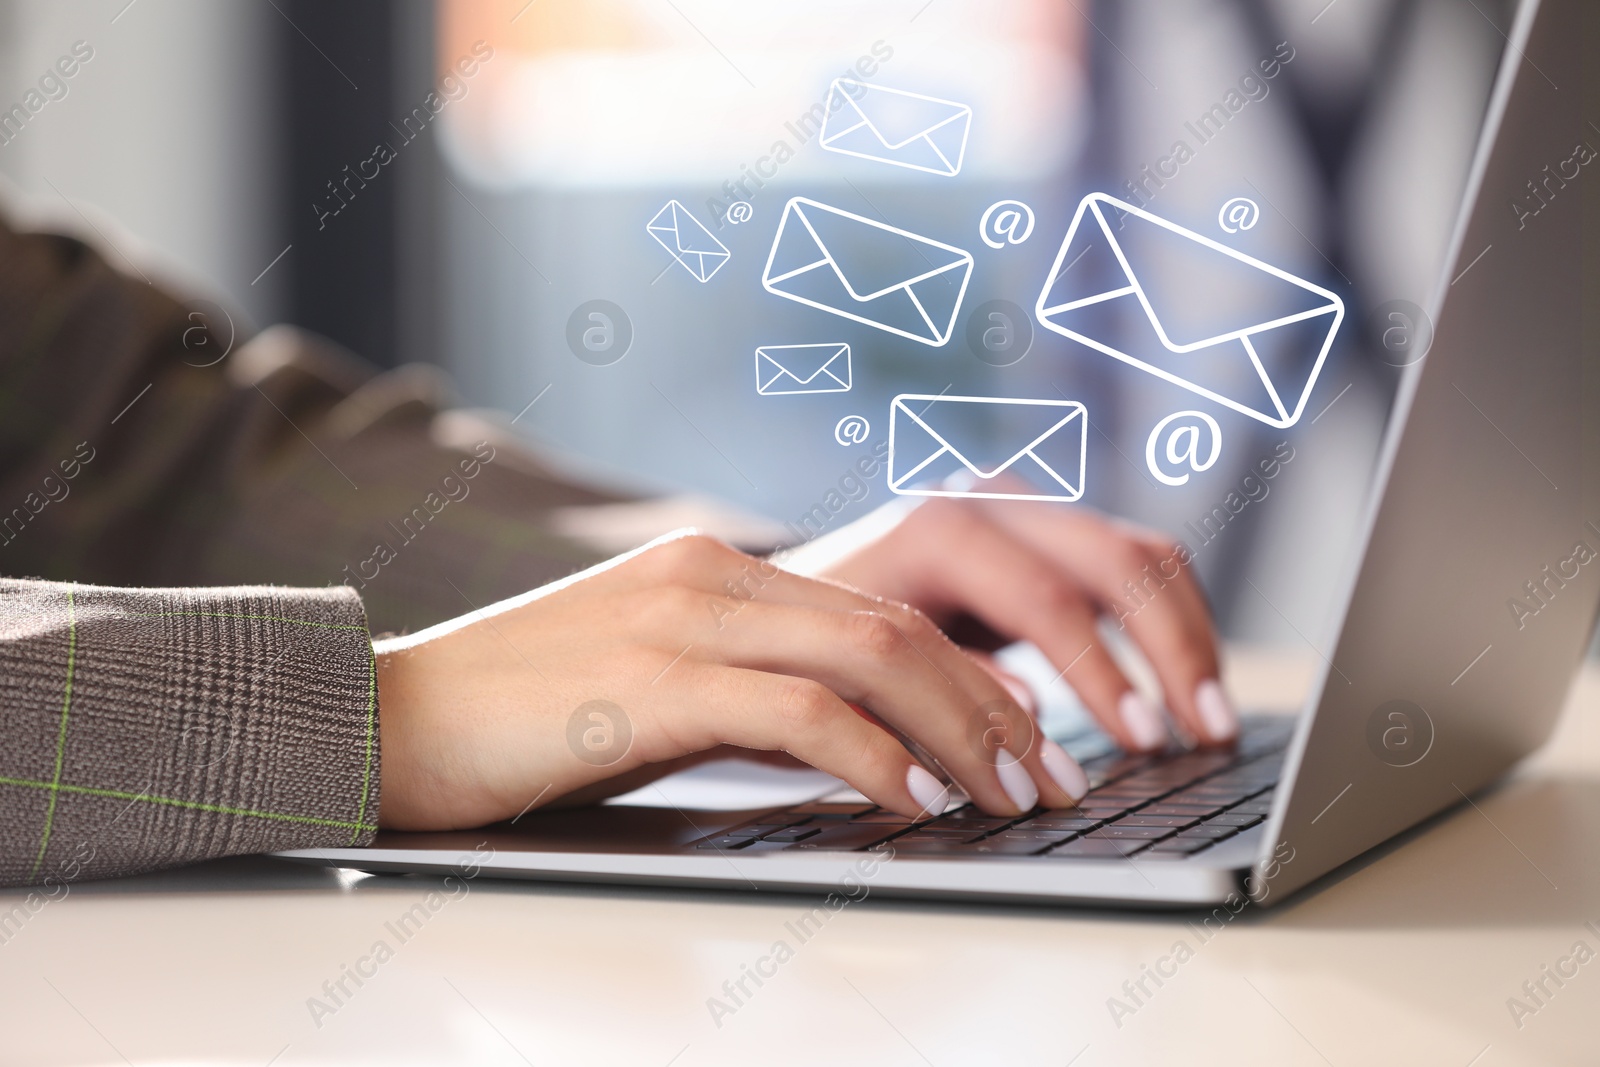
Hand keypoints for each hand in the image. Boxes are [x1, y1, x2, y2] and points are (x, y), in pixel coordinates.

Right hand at [374, 532, 1088, 830]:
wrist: (390, 715)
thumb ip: (748, 693)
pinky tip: (913, 802)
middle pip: (898, 627)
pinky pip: (798, 711)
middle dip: (994, 706)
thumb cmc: (523, 716)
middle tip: (1052, 776)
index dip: (971, 676)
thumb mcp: (654, 686)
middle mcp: (712, 574)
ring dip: (960, 732)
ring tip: (1012, 795)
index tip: (1027, 738)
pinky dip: (874, 757)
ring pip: (870, 657)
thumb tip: (856, 745)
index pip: (880, 610)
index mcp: (717, 567)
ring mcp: (682, 619)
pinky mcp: (650, 681)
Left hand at [788, 490, 1231, 751]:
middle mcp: (993, 502)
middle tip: (1204, 736)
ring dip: (1187, 639)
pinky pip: (1133, 569)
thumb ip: (942, 693)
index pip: (1047, 598)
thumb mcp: (862, 674)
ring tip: (1211, 725)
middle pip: (1118, 560)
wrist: (794, 597)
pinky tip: (1185, 692)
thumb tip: (1027, 727)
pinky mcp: (1047, 534)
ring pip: (1142, 556)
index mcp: (941, 529)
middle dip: (1172, 651)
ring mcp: (1025, 510)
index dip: (1101, 674)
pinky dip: (1169, 627)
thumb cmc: (819, 643)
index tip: (1139, 741)